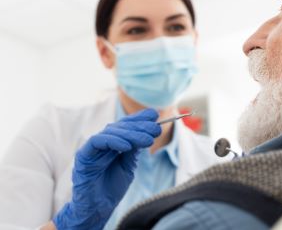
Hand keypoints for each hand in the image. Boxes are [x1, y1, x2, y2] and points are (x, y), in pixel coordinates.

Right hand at [53, 108, 160, 229]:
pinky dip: (113, 141)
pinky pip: (97, 141)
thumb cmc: (111, 188)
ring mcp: (92, 148)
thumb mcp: (129, 165)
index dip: (139, 119)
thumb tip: (149, 131)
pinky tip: (127, 146)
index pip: (126, 125)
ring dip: (131, 134)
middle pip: (120, 127)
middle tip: (156, 128)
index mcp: (112, 143)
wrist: (97, 208)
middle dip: (140, 126)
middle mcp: (102, 143)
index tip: (155, 115)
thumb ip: (135, 149)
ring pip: (111, 131)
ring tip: (147, 140)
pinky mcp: (83, 156)